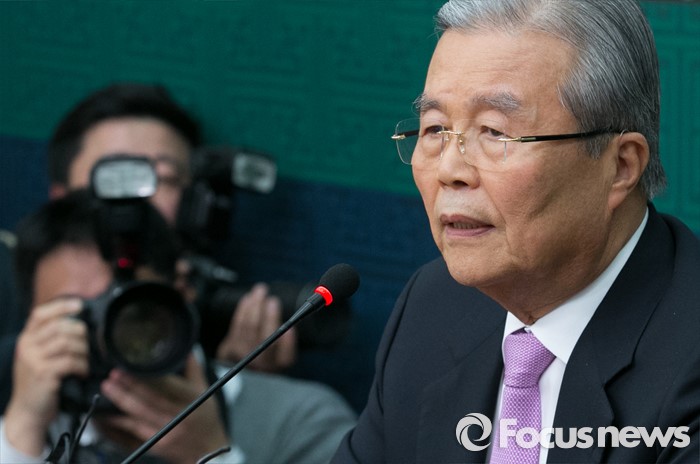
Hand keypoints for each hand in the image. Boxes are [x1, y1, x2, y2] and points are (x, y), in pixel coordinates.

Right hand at [4, 298, 87, 456]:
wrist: (29, 411)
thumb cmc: (41, 382)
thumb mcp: (39, 357)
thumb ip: (51, 340)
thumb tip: (80, 322)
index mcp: (26, 339)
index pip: (40, 314)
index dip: (61, 306)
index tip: (79, 305)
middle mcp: (26, 346)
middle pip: (60, 327)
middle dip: (80, 334)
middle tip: (87, 347)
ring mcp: (33, 360)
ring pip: (67, 343)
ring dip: (83, 351)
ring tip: (85, 361)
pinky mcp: (43, 374)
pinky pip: (70, 361)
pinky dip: (82, 366)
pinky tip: (83, 372)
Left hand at [97, 354, 227, 463]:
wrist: (210, 449)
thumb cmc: (207, 419)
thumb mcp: (206, 391)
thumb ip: (193, 369)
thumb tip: (186, 349)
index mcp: (192, 399)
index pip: (168, 386)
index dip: (148, 377)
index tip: (133, 366)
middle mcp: (179, 416)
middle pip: (150, 400)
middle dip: (130, 386)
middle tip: (114, 374)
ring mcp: (167, 432)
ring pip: (140, 416)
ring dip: (122, 401)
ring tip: (108, 388)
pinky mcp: (157, 444)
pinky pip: (135, 430)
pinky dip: (120, 421)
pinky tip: (108, 413)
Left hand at [216, 283, 296, 371]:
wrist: (237, 367)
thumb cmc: (264, 355)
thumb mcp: (280, 355)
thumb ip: (287, 345)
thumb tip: (289, 331)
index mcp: (277, 367)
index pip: (285, 356)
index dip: (288, 343)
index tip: (290, 327)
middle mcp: (259, 365)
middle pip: (265, 337)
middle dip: (270, 316)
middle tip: (272, 300)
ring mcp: (242, 357)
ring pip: (249, 327)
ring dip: (255, 306)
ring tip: (260, 291)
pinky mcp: (227, 350)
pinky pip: (237, 325)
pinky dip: (243, 309)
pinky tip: (248, 300)